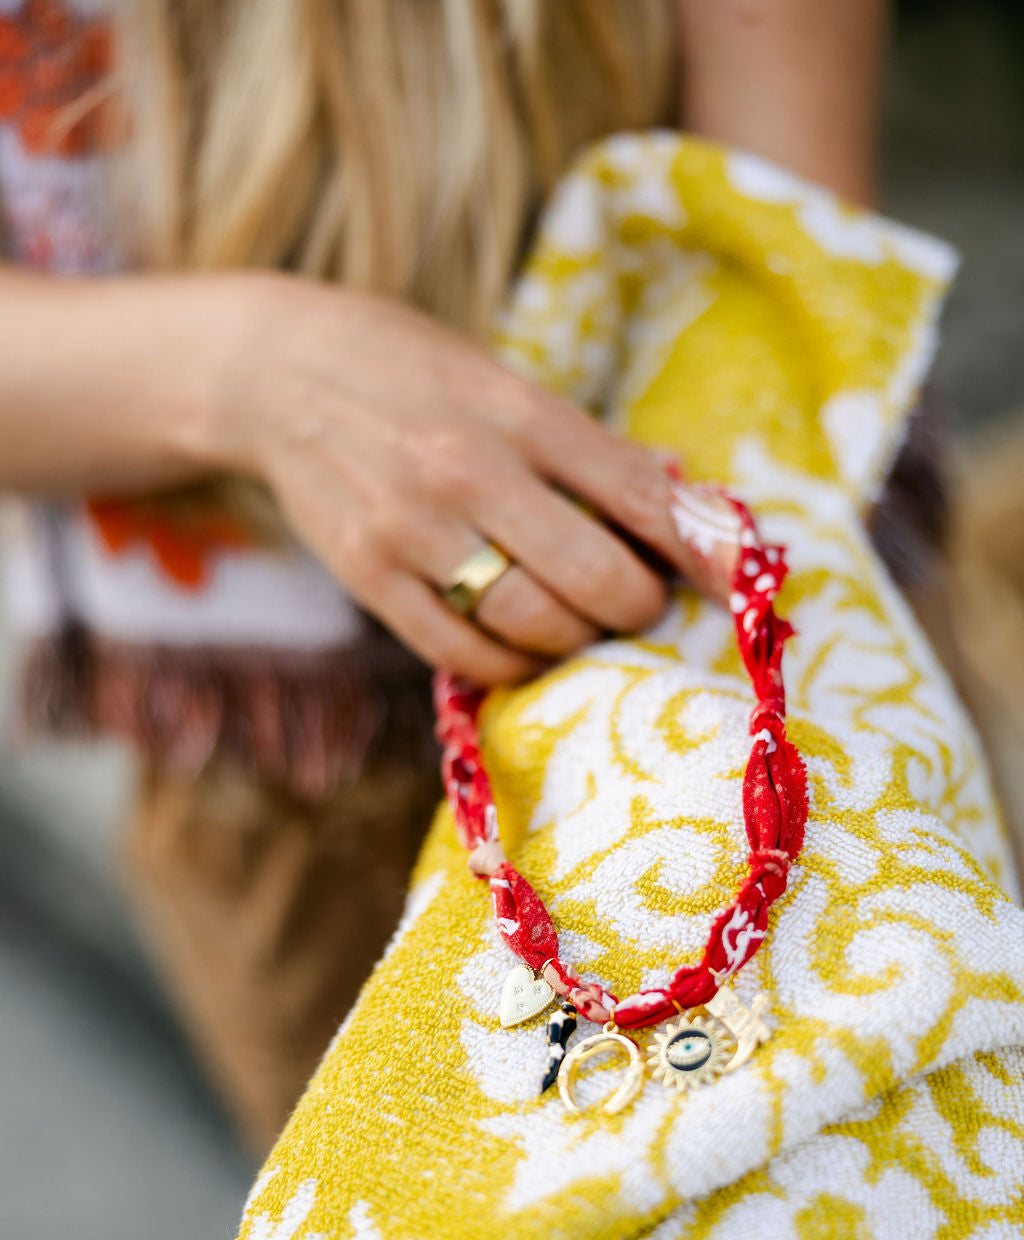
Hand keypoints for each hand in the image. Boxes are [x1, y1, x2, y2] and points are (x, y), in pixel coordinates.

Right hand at [230, 275, 735, 684]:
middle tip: (637, 602)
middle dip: (635, 605)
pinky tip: (522, 645)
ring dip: (577, 639)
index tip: (730, 581)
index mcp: (516, 411)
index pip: (635, 494)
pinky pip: (462, 655)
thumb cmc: (412, 372)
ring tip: (580, 622)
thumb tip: (676, 497)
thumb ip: (584, 446)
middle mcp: (467, 471)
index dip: (696, 550)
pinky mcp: (370, 579)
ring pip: (531, 625)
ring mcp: (412, 532)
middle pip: (592, 578)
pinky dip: (510, 663)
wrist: (277, 373)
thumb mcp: (503, 380)